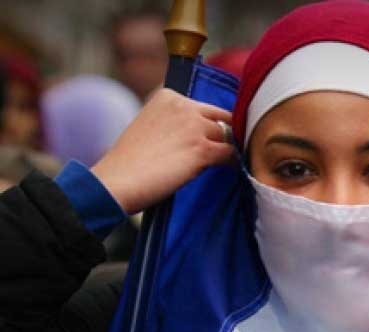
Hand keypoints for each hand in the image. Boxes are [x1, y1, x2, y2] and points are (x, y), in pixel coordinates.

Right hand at [91, 89, 232, 213]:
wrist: (117, 182)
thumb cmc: (131, 162)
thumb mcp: (151, 126)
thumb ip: (176, 122)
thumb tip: (206, 132)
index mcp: (168, 96)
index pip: (204, 107)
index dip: (210, 125)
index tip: (207, 140)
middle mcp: (183, 106)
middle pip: (221, 119)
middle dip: (224, 135)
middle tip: (223, 152)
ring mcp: (194, 127)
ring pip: (228, 136)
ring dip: (228, 150)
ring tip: (224, 163)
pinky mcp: (202, 150)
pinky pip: (231, 153)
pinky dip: (234, 162)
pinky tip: (230, 169)